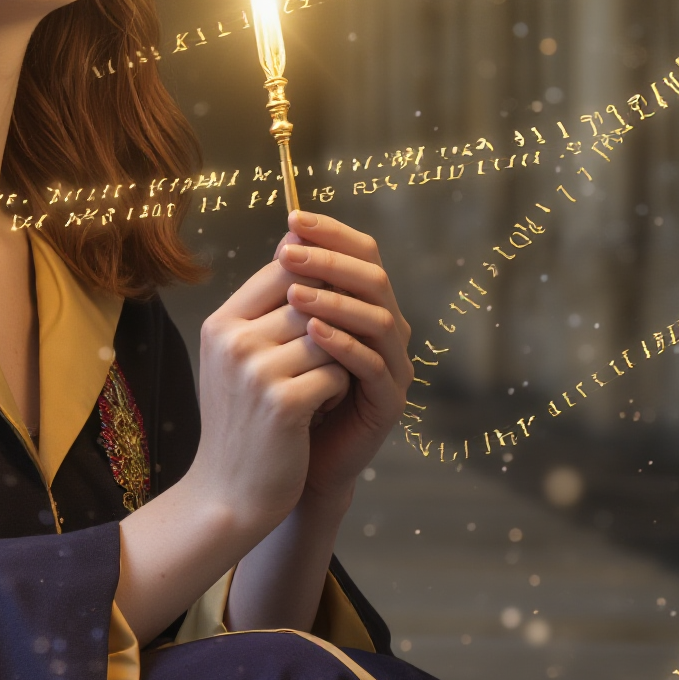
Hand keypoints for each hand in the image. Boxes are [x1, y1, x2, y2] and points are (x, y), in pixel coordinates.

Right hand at [187, 254, 351, 545]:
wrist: (228, 492)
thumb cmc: (242, 421)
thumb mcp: (238, 359)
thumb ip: (265, 311)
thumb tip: (301, 248)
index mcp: (221, 324)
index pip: (283, 269)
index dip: (318, 285)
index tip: (327, 316)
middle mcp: (233, 341)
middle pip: (311, 300)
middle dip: (332, 325)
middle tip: (328, 358)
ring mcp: (255, 371)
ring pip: (330, 336)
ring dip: (338, 360)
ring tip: (323, 385)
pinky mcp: (283, 403)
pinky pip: (337, 374)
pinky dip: (339, 391)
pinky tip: (322, 409)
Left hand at [275, 212, 411, 502]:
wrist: (294, 460)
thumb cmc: (288, 390)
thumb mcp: (285, 336)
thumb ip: (292, 295)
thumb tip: (285, 241)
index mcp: (366, 306)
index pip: (361, 255)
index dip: (332, 234)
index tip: (293, 219)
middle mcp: (388, 331)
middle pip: (373, 280)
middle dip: (330, 262)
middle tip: (289, 253)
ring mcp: (393, 366)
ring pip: (378, 320)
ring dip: (335, 302)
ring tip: (294, 294)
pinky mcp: (390, 401)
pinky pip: (373, 366)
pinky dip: (344, 345)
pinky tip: (313, 335)